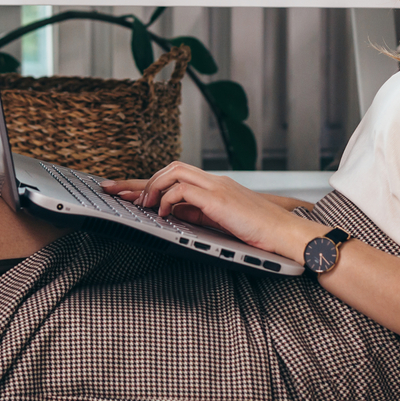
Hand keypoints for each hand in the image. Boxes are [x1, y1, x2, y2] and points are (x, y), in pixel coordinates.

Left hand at [98, 163, 314, 261]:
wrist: (286, 233)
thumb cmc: (258, 232)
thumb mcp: (220, 223)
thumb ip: (197, 215)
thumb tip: (170, 214)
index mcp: (213, 187)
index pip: (172, 177)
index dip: (144, 182)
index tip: (119, 188)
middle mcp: (213, 181)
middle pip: (169, 168)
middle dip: (138, 179)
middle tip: (113, 189)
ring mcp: (216, 187)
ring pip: (174, 171)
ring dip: (152, 186)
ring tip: (140, 204)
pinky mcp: (218, 197)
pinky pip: (183, 189)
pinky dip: (167, 199)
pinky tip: (161, 212)